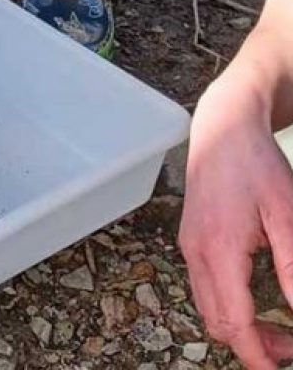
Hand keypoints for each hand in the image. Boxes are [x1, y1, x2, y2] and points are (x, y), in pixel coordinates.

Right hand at [180, 68, 292, 369]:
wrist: (222, 126)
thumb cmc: (257, 165)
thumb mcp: (287, 216)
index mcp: (218, 249)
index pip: (234, 323)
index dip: (260, 356)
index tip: (283, 368)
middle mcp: (195, 251)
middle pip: (216, 322)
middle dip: (253, 345)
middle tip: (292, 346)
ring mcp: (189, 243)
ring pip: (208, 306)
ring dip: (241, 326)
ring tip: (280, 326)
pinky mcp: (190, 237)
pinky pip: (204, 286)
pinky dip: (230, 304)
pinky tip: (258, 295)